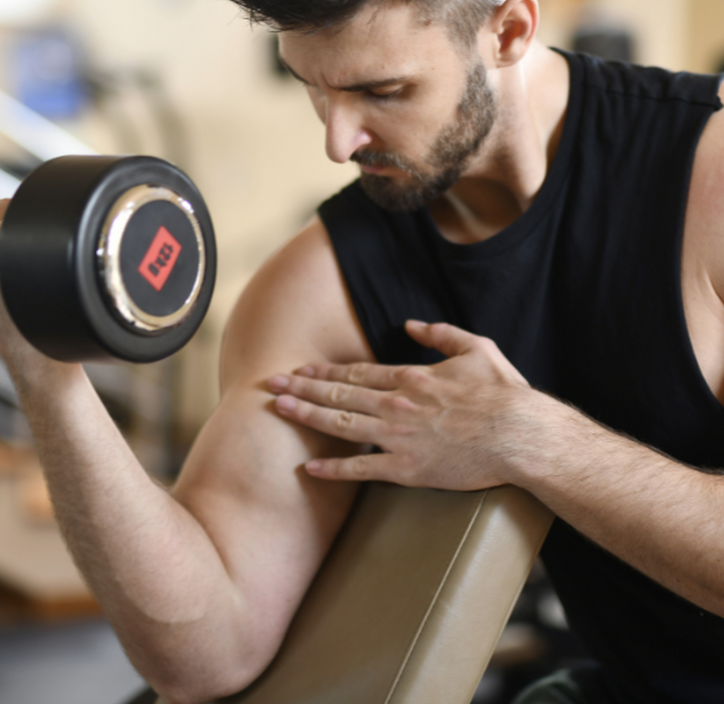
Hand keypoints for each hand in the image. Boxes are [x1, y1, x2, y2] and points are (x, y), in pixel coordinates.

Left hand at [269, 320, 532, 490]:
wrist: (521, 435)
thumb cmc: (504, 393)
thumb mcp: (476, 347)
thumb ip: (441, 333)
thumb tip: (411, 323)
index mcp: (411, 377)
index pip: (357, 372)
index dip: (325, 370)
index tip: (301, 368)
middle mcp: (396, 404)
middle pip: (339, 393)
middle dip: (302, 387)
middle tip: (272, 384)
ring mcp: (398, 437)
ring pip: (341, 424)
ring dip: (307, 415)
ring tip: (279, 409)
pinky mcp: (408, 469)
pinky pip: (362, 470)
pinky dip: (334, 469)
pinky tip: (310, 467)